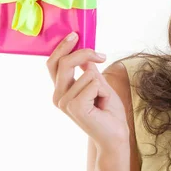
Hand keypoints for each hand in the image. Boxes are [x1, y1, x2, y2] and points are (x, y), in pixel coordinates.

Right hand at [46, 32, 129, 153]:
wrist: (116, 135)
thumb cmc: (109, 112)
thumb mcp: (100, 85)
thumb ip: (90, 71)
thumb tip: (85, 56)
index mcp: (61, 90)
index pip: (54, 63)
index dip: (62, 47)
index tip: (75, 35)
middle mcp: (58, 96)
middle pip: (64, 62)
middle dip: (83, 53)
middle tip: (101, 56)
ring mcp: (64, 102)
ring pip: (85, 73)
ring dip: (101, 83)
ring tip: (103, 99)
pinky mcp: (74, 107)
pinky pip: (92, 83)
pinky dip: (103, 90)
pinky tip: (102, 105)